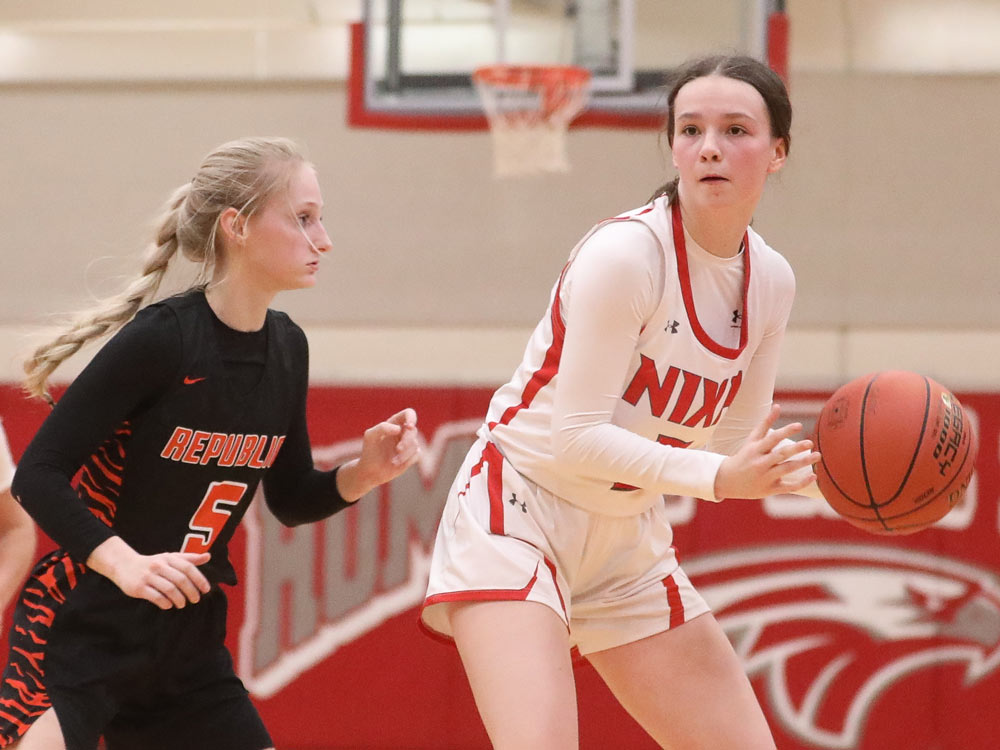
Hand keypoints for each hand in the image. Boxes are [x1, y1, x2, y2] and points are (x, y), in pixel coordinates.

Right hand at [87, 536, 210, 609]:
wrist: (124, 565)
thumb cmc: (152, 563)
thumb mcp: (169, 557)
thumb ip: (188, 559)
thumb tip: (208, 557)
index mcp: (168, 558)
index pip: (188, 568)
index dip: (199, 579)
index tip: (206, 589)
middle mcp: (158, 565)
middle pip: (180, 579)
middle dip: (191, 591)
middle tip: (196, 600)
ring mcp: (148, 576)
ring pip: (169, 589)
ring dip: (179, 599)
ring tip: (182, 604)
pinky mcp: (138, 587)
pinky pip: (156, 597)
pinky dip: (165, 603)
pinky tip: (169, 605)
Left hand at [336, 408, 420, 500]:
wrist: (370, 471)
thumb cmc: (369, 451)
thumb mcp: (370, 436)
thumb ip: (382, 427)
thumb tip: (399, 429)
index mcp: (394, 423)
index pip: (408, 414)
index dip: (411, 418)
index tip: (408, 427)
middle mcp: (403, 432)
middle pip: (413, 430)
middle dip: (407, 441)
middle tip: (398, 449)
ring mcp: (408, 444)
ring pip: (415, 444)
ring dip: (404, 454)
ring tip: (393, 461)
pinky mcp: (411, 456)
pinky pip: (417, 455)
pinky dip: (407, 460)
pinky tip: (396, 464)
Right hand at [713, 404, 819, 499]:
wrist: (728, 481)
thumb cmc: (744, 456)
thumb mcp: (751, 440)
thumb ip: (765, 423)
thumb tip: (778, 405)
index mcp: (755, 449)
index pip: (772, 438)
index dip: (785, 431)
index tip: (799, 425)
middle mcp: (760, 463)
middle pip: (780, 454)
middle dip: (796, 448)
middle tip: (809, 443)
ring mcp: (765, 477)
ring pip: (786, 470)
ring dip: (803, 463)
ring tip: (817, 455)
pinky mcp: (770, 489)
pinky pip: (788, 487)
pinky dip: (801, 483)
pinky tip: (814, 476)